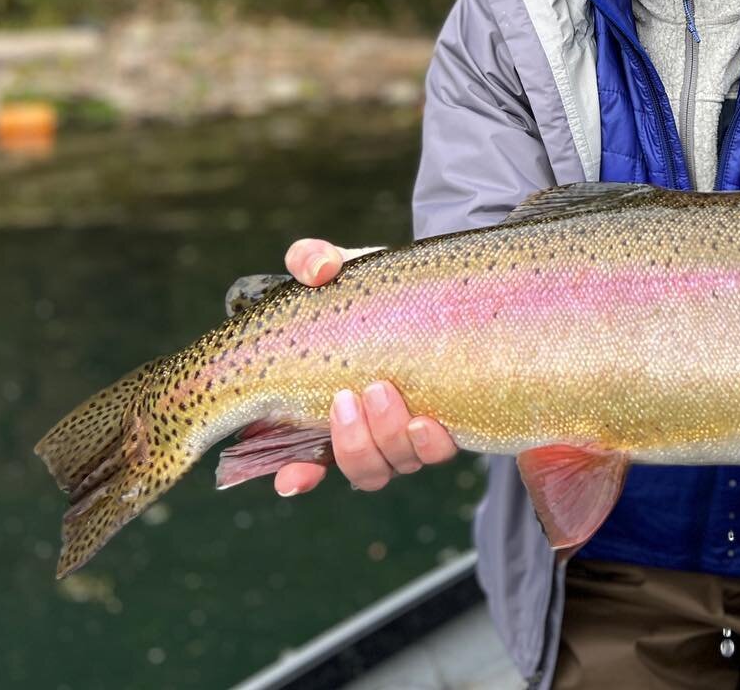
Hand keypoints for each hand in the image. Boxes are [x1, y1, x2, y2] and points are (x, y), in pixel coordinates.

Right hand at [273, 238, 457, 495]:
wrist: (436, 286)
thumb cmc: (376, 285)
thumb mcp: (341, 268)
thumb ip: (312, 261)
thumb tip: (317, 270)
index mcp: (328, 407)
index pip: (304, 463)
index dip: (296, 477)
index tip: (292, 478)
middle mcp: (370, 430)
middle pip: (360, 468)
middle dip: (353, 442)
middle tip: (352, 394)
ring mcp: (409, 429)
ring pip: (396, 463)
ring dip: (387, 436)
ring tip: (385, 389)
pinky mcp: (447, 420)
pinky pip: (438, 451)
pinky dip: (429, 444)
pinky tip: (428, 422)